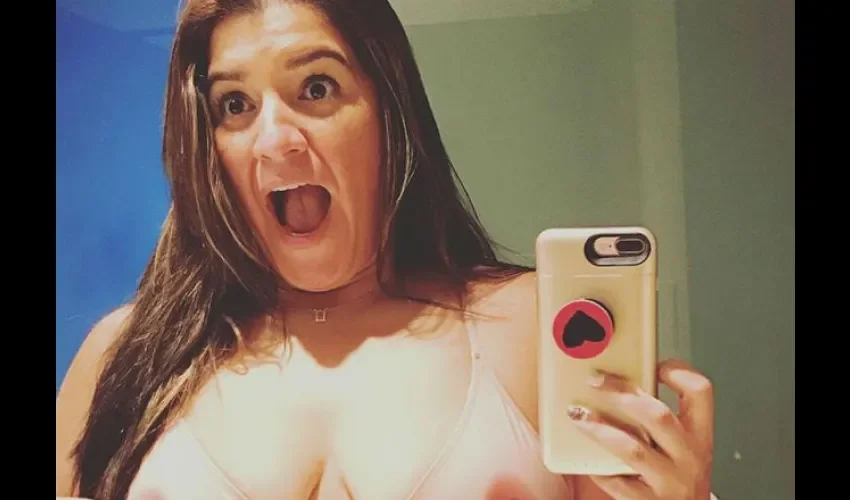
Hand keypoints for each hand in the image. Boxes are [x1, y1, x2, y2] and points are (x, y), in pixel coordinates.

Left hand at [567, 359, 714, 499]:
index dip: (678, 371)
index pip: (700, 392)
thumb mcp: (679, 446)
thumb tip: (615, 381)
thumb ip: (656, 418)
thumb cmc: (676, 477)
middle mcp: (690, 457)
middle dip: (622, 392)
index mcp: (699, 435)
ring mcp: (671, 481)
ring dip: (600, 427)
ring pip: (633, 448)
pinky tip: (584, 458)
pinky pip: (618, 482)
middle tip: (595, 380)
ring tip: (577, 414)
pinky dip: (598, 468)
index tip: (653, 364)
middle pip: (659, 415)